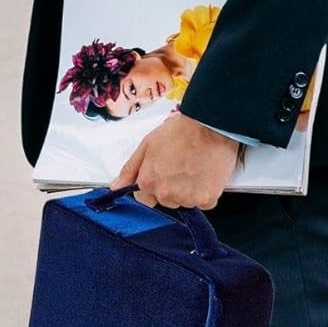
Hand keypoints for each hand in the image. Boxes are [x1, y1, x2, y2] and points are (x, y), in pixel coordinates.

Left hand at [112, 113, 240, 209]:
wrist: (210, 124)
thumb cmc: (182, 130)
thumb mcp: (148, 144)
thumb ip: (131, 168)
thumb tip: (117, 185)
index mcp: (149, 182)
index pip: (145, 199)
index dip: (153, 185)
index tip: (163, 175)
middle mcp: (166, 193)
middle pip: (166, 200)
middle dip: (172, 188)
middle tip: (181, 166)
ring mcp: (187, 198)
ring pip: (185, 201)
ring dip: (189, 190)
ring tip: (194, 167)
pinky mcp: (207, 198)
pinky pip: (204, 202)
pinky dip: (206, 191)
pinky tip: (206, 173)